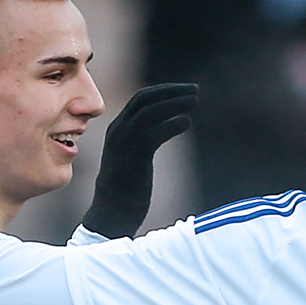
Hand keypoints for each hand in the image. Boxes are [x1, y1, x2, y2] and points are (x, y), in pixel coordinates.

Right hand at [80, 83, 197, 239]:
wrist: (110, 214)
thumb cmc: (124, 190)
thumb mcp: (131, 159)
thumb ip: (141, 143)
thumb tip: (160, 134)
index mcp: (117, 130)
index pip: (140, 100)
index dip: (163, 91)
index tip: (184, 90)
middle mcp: (118, 132)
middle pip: (144, 99)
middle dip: (171, 91)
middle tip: (195, 90)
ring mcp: (124, 144)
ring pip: (150, 112)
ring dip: (174, 104)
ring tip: (194, 102)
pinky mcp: (134, 157)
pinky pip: (155, 133)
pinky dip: (172, 125)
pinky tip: (186, 123)